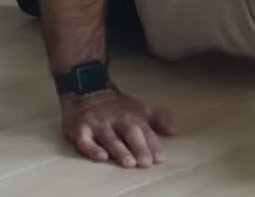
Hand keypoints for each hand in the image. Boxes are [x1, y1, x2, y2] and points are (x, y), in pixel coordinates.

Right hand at [60, 87, 175, 167]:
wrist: (89, 90)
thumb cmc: (118, 107)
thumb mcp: (141, 109)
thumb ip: (158, 119)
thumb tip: (173, 130)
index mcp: (133, 116)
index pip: (146, 132)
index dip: (153, 145)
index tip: (160, 159)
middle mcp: (117, 120)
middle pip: (130, 133)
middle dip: (139, 147)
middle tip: (146, 162)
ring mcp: (99, 124)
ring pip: (110, 138)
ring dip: (119, 150)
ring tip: (129, 162)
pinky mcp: (81, 129)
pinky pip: (85, 140)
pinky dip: (92, 149)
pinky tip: (101, 157)